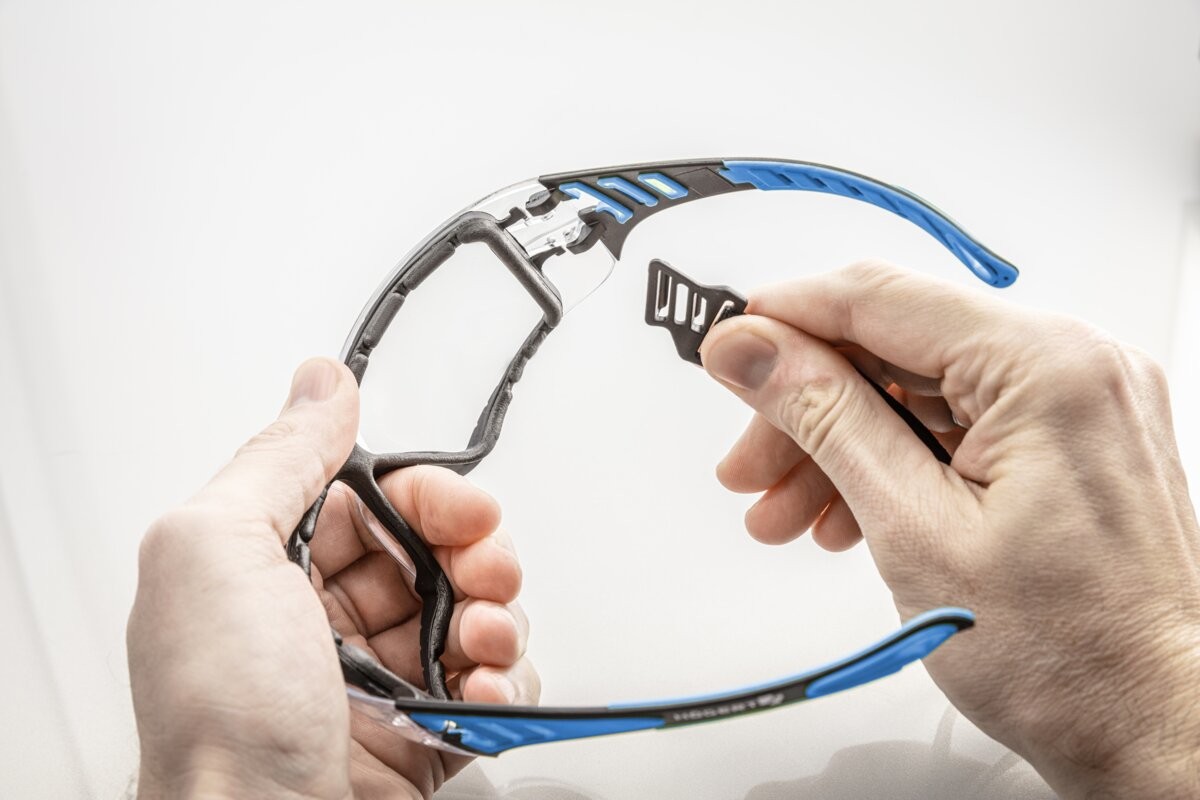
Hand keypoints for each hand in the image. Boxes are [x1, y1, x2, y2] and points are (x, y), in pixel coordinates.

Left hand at [127, 358, 538, 798]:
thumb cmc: (220, 721)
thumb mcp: (215, 553)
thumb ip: (276, 457)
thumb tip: (322, 383)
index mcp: (269, 567)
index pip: (372, 500)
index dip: (428, 496)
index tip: (462, 509)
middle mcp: (323, 620)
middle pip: (435, 551)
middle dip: (479, 554)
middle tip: (484, 573)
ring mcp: (379, 677)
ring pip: (475, 613)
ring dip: (500, 619)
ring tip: (480, 643)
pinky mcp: (425, 730)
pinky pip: (492, 685)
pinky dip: (506, 684)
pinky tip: (482, 692)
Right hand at [700, 262, 1199, 798]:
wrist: (1157, 731)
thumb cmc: (1074, 657)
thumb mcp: (915, 529)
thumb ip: (825, 418)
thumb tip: (751, 350)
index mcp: (1047, 366)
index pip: (881, 298)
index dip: (786, 318)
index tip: (727, 348)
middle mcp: (1075, 365)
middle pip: (895, 348)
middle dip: (807, 405)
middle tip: (749, 464)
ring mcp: (1079, 403)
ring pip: (920, 391)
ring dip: (842, 444)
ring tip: (789, 512)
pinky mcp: (1072, 441)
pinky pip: (959, 425)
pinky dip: (896, 462)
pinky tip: (848, 513)